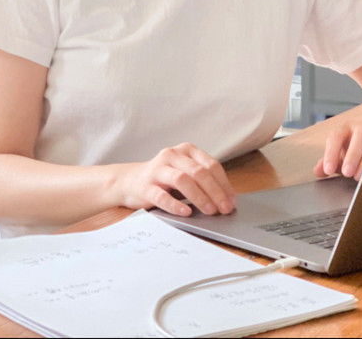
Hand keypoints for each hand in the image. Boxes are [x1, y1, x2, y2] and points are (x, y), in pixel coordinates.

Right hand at [116, 142, 235, 216]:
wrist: (130, 181)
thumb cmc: (164, 179)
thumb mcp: (185, 172)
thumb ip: (203, 180)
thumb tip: (227, 200)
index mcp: (186, 150)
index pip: (210, 165)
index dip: (224, 184)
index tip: (232, 201)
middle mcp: (172, 155)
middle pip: (198, 172)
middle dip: (215, 192)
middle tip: (224, 209)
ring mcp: (157, 169)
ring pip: (182, 180)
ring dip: (199, 197)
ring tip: (209, 211)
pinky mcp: (145, 186)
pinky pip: (162, 196)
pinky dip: (176, 205)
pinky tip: (186, 212)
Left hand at [314, 120, 361, 180]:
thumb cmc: (351, 151)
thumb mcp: (339, 156)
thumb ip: (328, 162)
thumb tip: (318, 171)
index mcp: (344, 128)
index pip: (336, 137)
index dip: (331, 154)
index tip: (328, 170)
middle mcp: (361, 127)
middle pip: (359, 136)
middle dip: (353, 155)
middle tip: (347, 173)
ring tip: (359, 176)